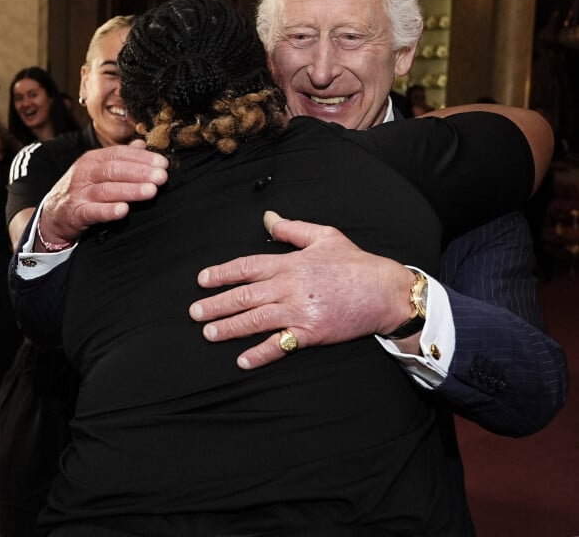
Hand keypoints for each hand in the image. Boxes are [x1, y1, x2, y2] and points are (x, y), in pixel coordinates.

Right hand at [37, 141, 167, 247]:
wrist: (53, 213)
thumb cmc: (83, 189)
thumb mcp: (99, 169)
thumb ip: (122, 157)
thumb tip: (143, 143)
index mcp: (94, 159)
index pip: (120, 154)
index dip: (142, 158)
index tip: (163, 163)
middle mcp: (86, 173)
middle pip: (115, 169)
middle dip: (140, 172)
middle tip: (162, 177)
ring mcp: (79, 193)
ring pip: (106, 189)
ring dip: (130, 190)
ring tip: (151, 191)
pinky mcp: (76, 213)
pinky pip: (93, 212)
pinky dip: (108, 211)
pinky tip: (123, 211)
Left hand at [190, 211, 415, 368]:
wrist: (384, 291)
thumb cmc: (355, 262)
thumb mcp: (324, 236)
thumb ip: (291, 229)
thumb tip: (267, 219)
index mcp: (290, 263)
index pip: (247, 267)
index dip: (222, 273)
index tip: (202, 280)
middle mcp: (290, 287)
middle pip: (244, 296)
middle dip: (216, 304)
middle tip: (194, 312)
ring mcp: (299, 312)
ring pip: (255, 320)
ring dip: (229, 327)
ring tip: (208, 333)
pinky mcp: (311, 333)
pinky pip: (279, 345)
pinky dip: (260, 354)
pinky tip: (242, 360)